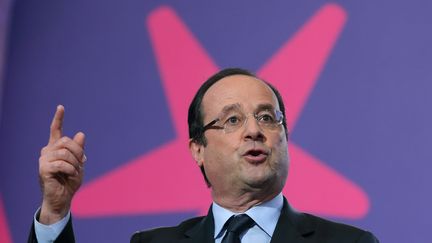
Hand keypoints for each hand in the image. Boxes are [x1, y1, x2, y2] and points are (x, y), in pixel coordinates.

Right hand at [38, 105, 85, 223]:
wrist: (62, 198)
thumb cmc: (70, 181)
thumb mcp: (79, 163)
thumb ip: (79, 149)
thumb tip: (80, 134)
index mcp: (55, 148)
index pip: (55, 130)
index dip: (58, 118)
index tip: (61, 107)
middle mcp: (47, 151)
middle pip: (66, 141)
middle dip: (78, 151)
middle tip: (81, 162)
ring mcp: (44, 159)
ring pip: (65, 152)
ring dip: (75, 163)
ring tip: (74, 171)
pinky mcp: (43, 169)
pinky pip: (62, 163)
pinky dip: (71, 169)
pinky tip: (70, 175)